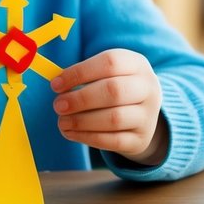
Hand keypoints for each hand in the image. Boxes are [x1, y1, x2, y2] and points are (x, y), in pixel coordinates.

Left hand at [50, 48, 165, 164]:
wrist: (142, 115)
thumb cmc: (114, 88)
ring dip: (82, 121)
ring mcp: (148, 115)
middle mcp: (148, 88)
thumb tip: (58, 85)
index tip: (56, 85)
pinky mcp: (141, 139)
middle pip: (114, 91)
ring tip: (61, 121)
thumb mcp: (105, 74)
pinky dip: (87, 137)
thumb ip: (83, 77)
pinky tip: (71, 133)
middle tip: (58, 105)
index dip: (80, 73)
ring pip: (114, 119)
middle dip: (81, 99)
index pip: (110, 63)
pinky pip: (113, 141)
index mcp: (136, 64)